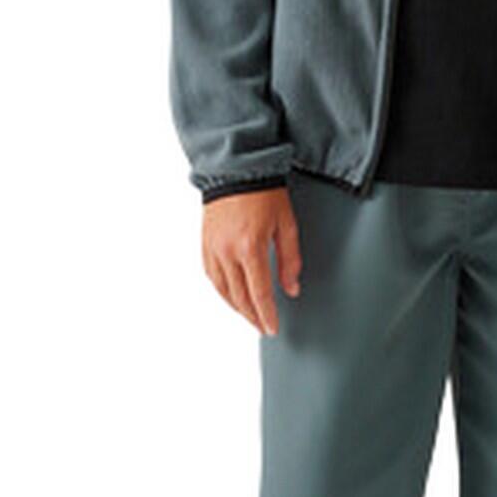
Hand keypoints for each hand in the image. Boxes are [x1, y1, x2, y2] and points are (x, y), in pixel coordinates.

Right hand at [201, 185, 301, 334]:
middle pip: (239, 297)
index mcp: (250, 247)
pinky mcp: (204, 244)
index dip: (266, 315)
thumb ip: (290, 260)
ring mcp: (213, 249)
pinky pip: (212, 276)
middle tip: (263, 326)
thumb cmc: (264, 191)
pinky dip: (222, 291)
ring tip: (250, 315)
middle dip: (252, 316)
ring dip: (237, 307)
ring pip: (223, 290)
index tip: (272, 328)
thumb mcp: (286, 224)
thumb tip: (291, 288)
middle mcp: (227, 252)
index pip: (258, 293)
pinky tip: (231, 296)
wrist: (236, 168)